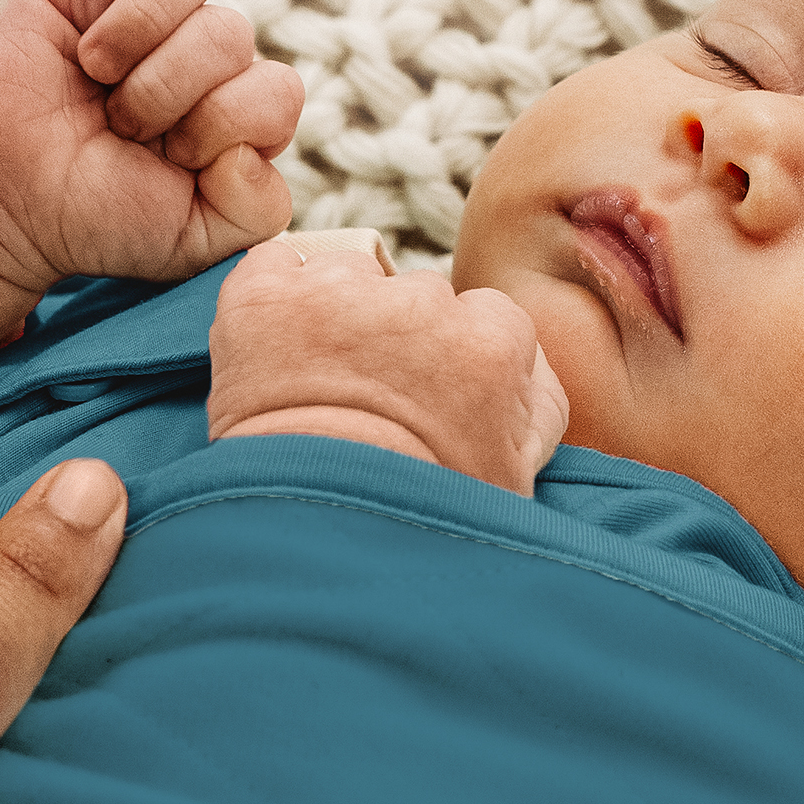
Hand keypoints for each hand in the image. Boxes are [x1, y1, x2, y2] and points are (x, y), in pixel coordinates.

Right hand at [0, 0, 303, 291]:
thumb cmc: (95, 218)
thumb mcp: (192, 242)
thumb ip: (257, 211)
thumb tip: (250, 143)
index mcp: (235, 104)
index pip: (277, 89)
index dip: (223, 126)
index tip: (169, 161)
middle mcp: (197, 45)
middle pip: (229, 31)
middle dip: (167, 92)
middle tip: (118, 125)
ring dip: (141, 30)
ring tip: (96, 69)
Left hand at [206, 236, 569, 493]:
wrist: (311, 540)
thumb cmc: (418, 527)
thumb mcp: (514, 478)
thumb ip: (539, 404)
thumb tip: (524, 365)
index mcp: (492, 340)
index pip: (483, 317)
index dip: (451, 358)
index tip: (427, 395)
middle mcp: (419, 301)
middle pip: (412, 295)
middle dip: (393, 335)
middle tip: (367, 396)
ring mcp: (336, 292)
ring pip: (345, 274)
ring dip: (333, 312)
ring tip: (313, 379)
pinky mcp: (264, 296)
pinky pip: (273, 263)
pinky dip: (271, 295)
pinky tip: (271, 344)